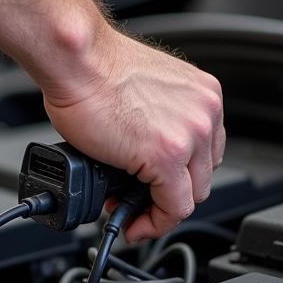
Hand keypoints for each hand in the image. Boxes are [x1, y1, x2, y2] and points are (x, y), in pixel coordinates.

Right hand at [40, 28, 224, 241]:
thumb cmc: (92, 67)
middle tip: (136, 201)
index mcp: (201, 95)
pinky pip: (173, 208)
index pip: (205, 152)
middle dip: (168, 195)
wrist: (77, 59)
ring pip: (190, 196)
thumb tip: (138, 152)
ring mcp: (190, 135)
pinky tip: (133, 222)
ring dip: (160, 209)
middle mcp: (205, 113)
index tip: (155, 188)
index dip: (179, 177)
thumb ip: (154, 121)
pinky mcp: (167, 157)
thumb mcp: (142, 92)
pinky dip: (154, 223)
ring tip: (131, 212)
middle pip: (201, 176)